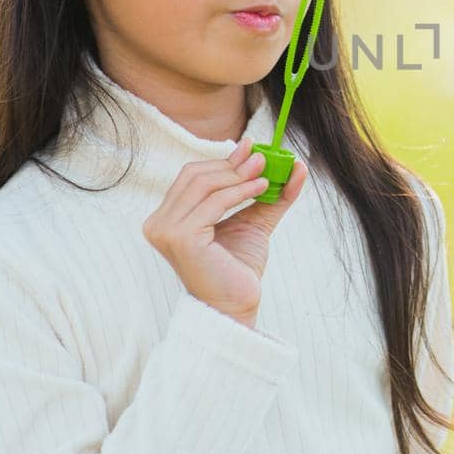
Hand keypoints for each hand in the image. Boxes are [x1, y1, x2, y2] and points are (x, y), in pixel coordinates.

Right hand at [142, 137, 309, 327]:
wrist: (236, 305)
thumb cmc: (238, 267)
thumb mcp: (253, 220)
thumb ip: (269, 193)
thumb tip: (295, 163)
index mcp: (166, 218)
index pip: (192, 177)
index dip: (223, 160)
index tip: (252, 148)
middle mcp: (158, 223)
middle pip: (195, 176)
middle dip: (232, 165)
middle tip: (263, 157)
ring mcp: (165, 230)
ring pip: (205, 185)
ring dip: (238, 175)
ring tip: (267, 172)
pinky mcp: (181, 237)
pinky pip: (214, 202)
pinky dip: (240, 191)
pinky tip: (262, 188)